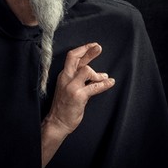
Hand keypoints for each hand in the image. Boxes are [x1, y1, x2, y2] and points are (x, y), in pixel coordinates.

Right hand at [41, 43, 114, 167]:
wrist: (57, 122)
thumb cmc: (65, 105)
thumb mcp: (71, 87)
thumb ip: (83, 79)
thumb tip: (100, 73)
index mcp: (64, 75)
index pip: (72, 57)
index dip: (83, 49)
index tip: (93, 45)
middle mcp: (66, 78)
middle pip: (75, 58)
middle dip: (88, 51)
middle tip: (98, 47)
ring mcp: (71, 87)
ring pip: (86, 71)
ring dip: (97, 74)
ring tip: (104, 78)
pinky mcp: (78, 96)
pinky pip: (94, 86)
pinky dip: (104, 84)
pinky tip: (110, 82)